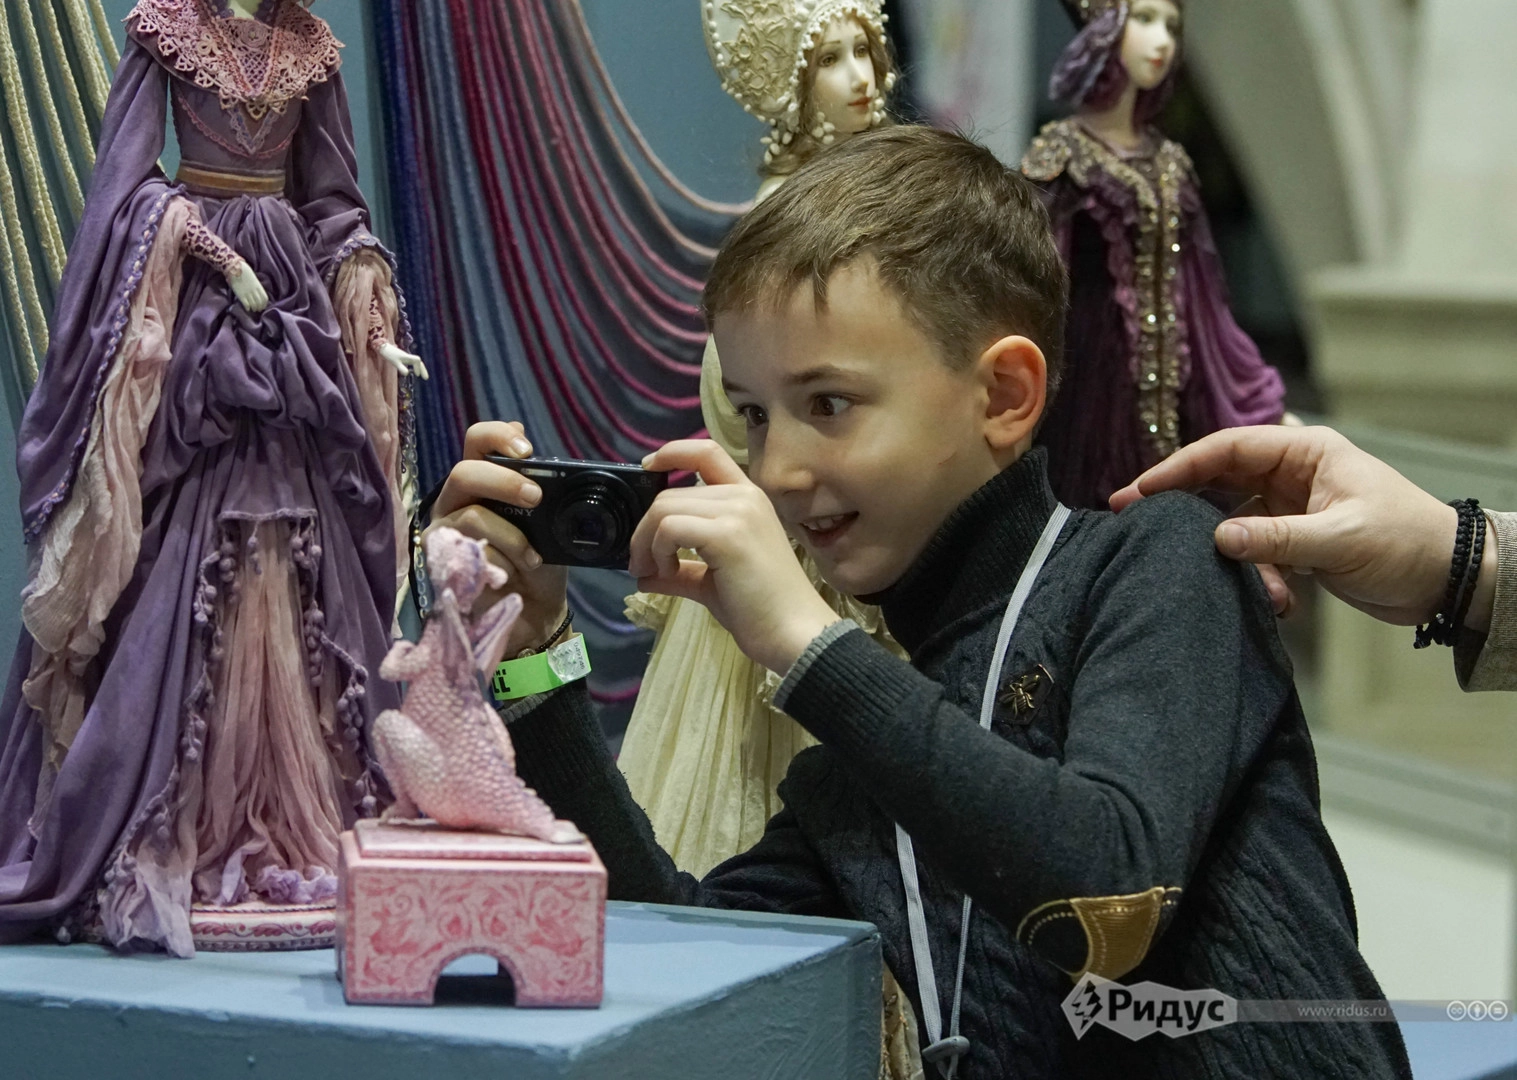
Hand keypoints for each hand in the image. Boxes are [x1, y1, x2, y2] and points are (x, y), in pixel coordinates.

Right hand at [227, 259, 267, 311]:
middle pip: (260, 303)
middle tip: (257, 310)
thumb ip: (257, 288)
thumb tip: (259, 295)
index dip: (264, 304)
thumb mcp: (255, 280)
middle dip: (259, 308)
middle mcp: (254, 291)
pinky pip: (246, 305)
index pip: (265, 299)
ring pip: (254, 305)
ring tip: (253, 309)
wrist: (236, 269)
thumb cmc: (245, 273)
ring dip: (254, 309)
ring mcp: (248, 294)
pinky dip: (247, 308)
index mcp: (259, 287)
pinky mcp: (241, 295)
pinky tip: (247, 308)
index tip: (263, 306)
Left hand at [379, 342, 429, 379]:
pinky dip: (415, 367)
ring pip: (416, 362)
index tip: (417, 375)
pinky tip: (413, 371)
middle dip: (423, 370)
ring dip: (420, 368)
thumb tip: (407, 374)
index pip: (417, 361)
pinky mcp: (403, 358)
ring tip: (421, 376)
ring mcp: (406, 357)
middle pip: (419, 362)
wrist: (382, 347)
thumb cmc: (389, 354)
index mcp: (407, 357)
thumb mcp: (395, 362)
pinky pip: (412, 363)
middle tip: (426, 378)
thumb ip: (401, 368)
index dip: (419, 368)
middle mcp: (408, 357)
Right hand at [428, 422, 566, 656]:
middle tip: (535, 497)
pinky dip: (501, 562)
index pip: (477, 441)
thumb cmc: (540, 563)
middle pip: (464, 472)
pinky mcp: (442, 561)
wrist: (535, 613)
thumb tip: (558, 471)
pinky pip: (472, 552)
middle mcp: (456, 501)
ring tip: (532, 557)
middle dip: (505, 482)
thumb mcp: (550, 524)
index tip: (527, 450)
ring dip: (512, 536)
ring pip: (472, 516)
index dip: (498, 436)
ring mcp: (445, 530)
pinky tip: (513, 574)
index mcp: (482, 483)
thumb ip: (545, 495)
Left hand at [630, 440, 838, 673]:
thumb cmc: (761, 610)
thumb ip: (681, 572)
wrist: (793, 634)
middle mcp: (744, 497)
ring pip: (664, 509)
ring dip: (646, 543)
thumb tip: (644, 576)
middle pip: (670, 494)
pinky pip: (669, 528)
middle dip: (644, 531)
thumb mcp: (713, 583)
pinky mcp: (727, 534)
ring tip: (655, 573)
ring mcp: (738, 512)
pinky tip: (666, 574)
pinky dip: (656, 551)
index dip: (672, 452)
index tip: (648, 467)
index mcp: (747, 500)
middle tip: (642, 566)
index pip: (707, 452)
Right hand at [1109, 425, 1491, 630]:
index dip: (1178, 468)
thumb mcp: (1339, 540)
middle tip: (1135, 521)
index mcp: (1305, 452)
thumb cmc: (1406, 543)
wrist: (1449, 580)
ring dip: (1227, 553)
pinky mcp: (1296, 538)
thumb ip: (1275, 539)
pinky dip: (1257, 576)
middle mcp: (1293, 472)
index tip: (1139, 492)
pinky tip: (1275, 601)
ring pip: (1233, 520)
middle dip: (1182, 504)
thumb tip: (1217, 539)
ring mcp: (1292, 506)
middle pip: (1220, 479)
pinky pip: (1256, 550)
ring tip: (1216, 579)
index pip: (1227, 450)